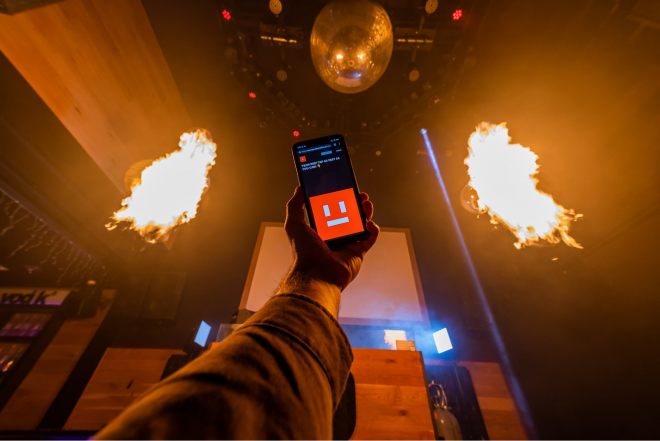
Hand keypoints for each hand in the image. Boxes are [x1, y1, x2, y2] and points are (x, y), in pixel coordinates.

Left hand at [278, 187, 379, 314]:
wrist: (317, 272)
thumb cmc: (304, 251)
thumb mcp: (294, 223)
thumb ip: (295, 205)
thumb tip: (299, 189)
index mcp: (321, 230)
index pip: (332, 211)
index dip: (338, 199)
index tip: (342, 188)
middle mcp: (335, 237)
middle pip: (349, 215)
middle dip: (355, 203)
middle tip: (358, 194)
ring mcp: (348, 244)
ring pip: (361, 224)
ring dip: (365, 212)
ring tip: (365, 202)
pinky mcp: (359, 252)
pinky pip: (370, 238)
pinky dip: (373, 229)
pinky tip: (369, 222)